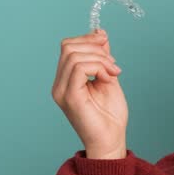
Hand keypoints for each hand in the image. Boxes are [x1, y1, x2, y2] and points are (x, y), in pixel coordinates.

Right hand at [51, 29, 127, 157]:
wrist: (111, 141)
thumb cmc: (110, 116)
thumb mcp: (108, 78)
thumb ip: (101, 57)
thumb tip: (99, 33)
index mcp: (66, 79)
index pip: (68, 47)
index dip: (89, 40)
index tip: (109, 50)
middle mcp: (59, 84)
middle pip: (68, 46)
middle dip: (95, 48)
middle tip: (113, 64)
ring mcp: (62, 90)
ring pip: (74, 55)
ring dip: (100, 58)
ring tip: (113, 72)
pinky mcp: (69, 96)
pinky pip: (79, 67)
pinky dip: (98, 67)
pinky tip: (108, 78)